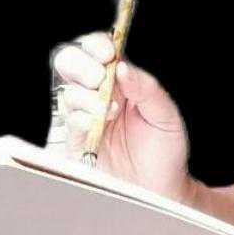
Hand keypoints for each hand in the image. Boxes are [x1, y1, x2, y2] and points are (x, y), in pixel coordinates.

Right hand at [48, 33, 193, 203]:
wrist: (159, 188)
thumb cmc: (164, 149)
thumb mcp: (165, 115)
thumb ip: (146, 88)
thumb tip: (122, 66)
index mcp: (120, 80)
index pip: (98, 50)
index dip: (97, 46)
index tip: (107, 54)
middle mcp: (97, 94)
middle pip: (70, 63)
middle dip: (81, 64)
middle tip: (99, 77)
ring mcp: (84, 116)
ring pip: (68, 91)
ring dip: (86, 96)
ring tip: (110, 112)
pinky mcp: (76, 141)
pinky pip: (68, 122)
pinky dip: (80, 119)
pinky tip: (96, 125)